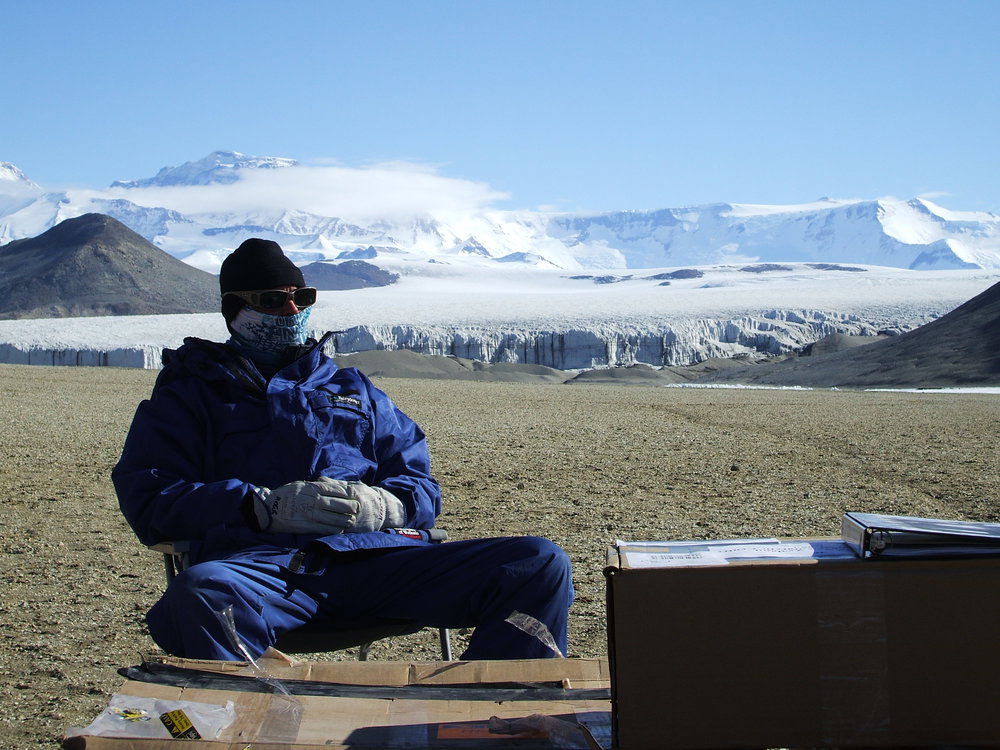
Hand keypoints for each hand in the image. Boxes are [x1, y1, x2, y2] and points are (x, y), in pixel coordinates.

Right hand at [252, 478, 403, 533]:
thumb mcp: (300, 485)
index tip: (355, 495)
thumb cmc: (284, 495)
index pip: (336, 490)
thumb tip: (327, 484)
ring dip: (345, 520)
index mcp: (313, 488)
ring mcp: (311, 514)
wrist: (268, 509)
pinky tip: (341, 530)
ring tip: (352, 521)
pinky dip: (334, 529)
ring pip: (334, 517)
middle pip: (338, 504)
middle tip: (358, 509)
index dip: (347, 494)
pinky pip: (324, 528)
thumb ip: (315, 485)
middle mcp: (314, 500)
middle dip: (350, 507)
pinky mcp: (308, 525)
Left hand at [310, 478, 405, 532]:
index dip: (321, 489)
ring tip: (307, 514)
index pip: (335, 489)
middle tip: (303, 502)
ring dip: (321, 516)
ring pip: (334, 517)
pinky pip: (338, 528)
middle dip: (318, 503)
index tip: (309, 488)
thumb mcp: (353, 486)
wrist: (383, 510)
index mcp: (354, 492)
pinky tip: (316, 526)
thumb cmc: (364, 495)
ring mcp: (354, 517)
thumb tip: (319, 479)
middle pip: (333, 503)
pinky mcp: (354, 528)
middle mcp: (354, 504)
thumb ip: (336, 483)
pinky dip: (327, 527)